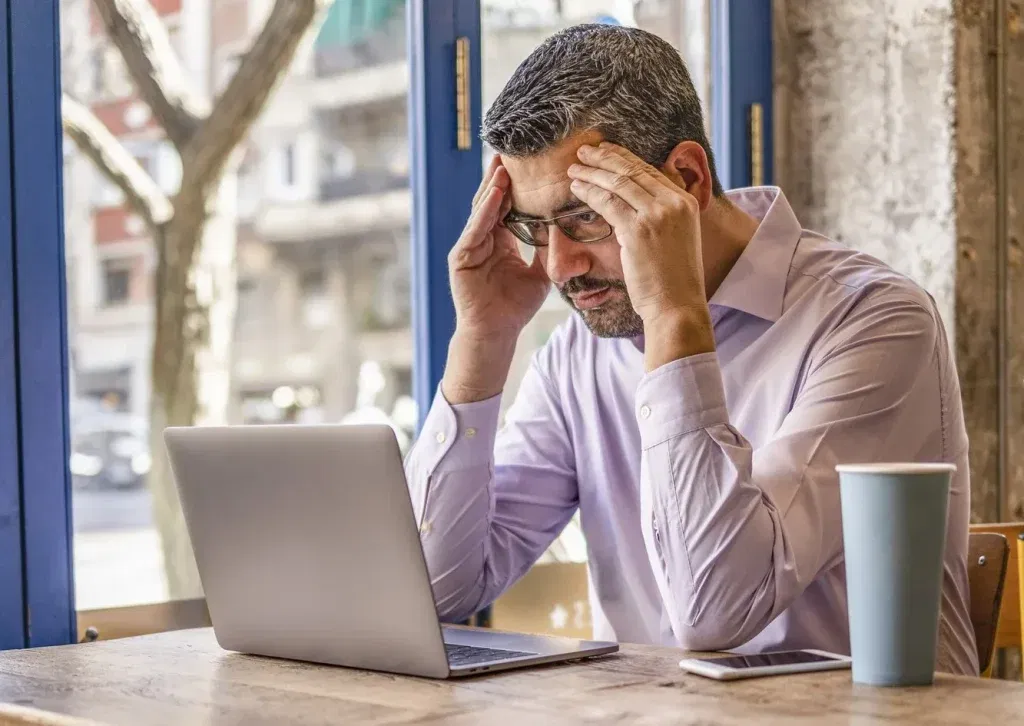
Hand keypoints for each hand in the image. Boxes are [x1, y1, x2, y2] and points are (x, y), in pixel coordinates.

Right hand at [449, 155, 549, 339]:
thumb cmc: (515, 306)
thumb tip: (568, 230)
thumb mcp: (541, 274)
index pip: (507, 205)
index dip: (516, 185)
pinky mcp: (461, 257)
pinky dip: (485, 211)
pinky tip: (495, 194)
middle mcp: (482, 238)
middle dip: (500, 176)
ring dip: (493, 187)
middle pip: (491, 200)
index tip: (529, 163)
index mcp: (499, 240)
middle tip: (512, 149)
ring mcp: (470, 246)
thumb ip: (549, 251)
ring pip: (482, 210)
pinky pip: (475, 229)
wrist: (497, 333)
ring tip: (504, 165)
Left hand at [567, 143, 714, 366]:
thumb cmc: (672, 280)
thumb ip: (664, 215)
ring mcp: (657, 216)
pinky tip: (575, 189)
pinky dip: (589, 192)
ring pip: (618, 182)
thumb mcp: (678, 238)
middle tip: (584, 151)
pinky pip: (607, 203)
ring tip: (573, 168)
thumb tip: (640, 201)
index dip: (625, 157)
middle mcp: (674, 203)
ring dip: (592, 172)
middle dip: (605, 157)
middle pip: (633, 170)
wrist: (677, 307)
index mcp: (686, 202)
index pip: (650, 170)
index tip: (606, 151)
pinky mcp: (638, 231)